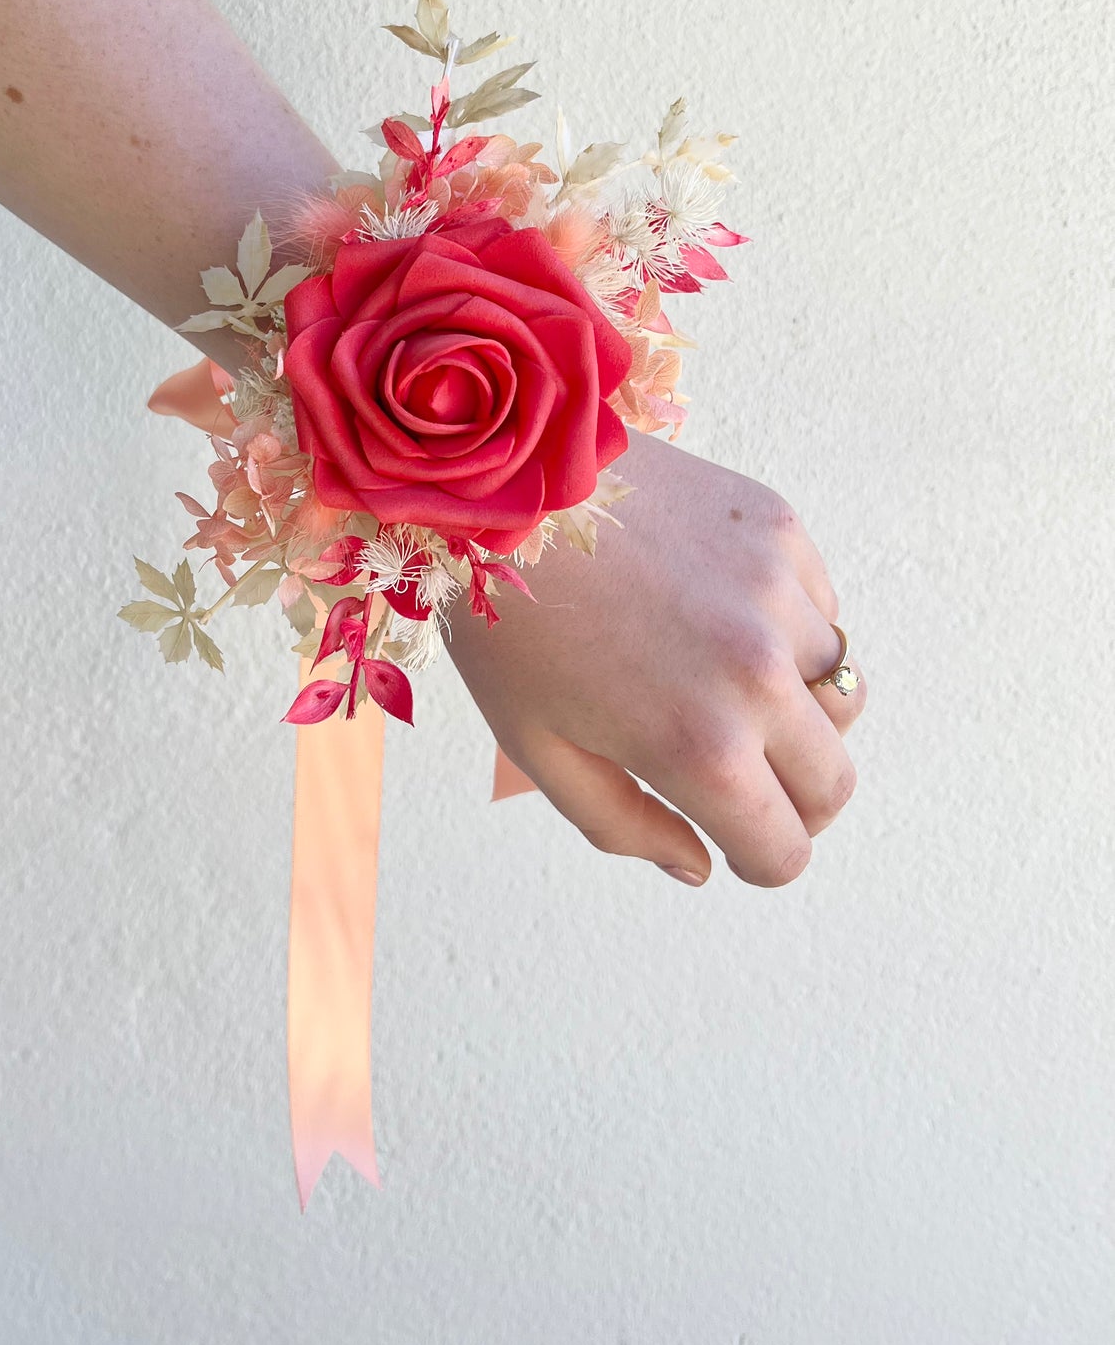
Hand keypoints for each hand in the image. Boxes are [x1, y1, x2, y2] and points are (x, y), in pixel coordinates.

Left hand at [448, 432, 865, 886]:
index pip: (785, 849)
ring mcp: (778, 596)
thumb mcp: (537, 746)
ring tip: (719, 678)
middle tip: (739, 774)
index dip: (758, 857)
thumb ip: (623, 823)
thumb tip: (701, 865)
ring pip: (840, 693)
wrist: (505, 479)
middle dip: (794, 798)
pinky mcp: (782, 531)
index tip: (735, 839)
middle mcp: (758, 675)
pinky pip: (821, 611)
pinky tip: (715, 608)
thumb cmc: (509, 620)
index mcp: (699, 746)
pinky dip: (789, 628)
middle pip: (834, 784)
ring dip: (796, 706)